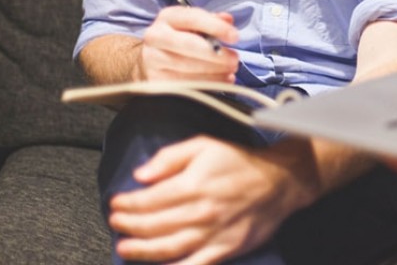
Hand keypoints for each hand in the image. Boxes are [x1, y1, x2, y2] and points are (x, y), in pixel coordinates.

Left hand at [108, 135, 319, 264]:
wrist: (280, 181)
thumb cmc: (241, 162)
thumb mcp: (204, 145)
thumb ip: (169, 158)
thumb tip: (140, 174)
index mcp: (193, 185)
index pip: (148, 200)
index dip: (127, 204)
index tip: (116, 203)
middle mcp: (200, 212)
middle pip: (153, 226)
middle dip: (129, 226)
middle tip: (116, 223)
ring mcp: (213, 234)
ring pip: (168, 249)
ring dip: (141, 251)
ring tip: (124, 249)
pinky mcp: (225, 250)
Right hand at [136, 6, 239, 81]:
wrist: (151, 59)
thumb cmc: (180, 38)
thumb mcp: (193, 24)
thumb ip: (212, 20)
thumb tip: (228, 20)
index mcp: (168, 17)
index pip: (193, 18)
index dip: (216, 27)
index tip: (235, 37)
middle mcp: (156, 36)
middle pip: (189, 45)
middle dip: (216, 54)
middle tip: (235, 60)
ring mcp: (154, 60)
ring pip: (188, 68)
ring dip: (215, 72)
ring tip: (230, 71)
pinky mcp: (156, 81)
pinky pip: (186, 85)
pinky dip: (208, 85)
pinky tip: (221, 81)